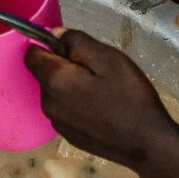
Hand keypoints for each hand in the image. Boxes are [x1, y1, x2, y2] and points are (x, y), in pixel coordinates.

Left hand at [27, 29, 178, 170]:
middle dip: (65, 65)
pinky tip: (101, 107)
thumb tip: (54, 34)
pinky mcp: (69, 135)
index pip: (32, 53)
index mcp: (55, 80)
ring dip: (72, 84)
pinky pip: (65, 109)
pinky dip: (77, 103)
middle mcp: (49, 103)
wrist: (146, 143)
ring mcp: (58, 122)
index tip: (73, 46)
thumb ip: (76, 41)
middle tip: (97, 68)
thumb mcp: (108, 58)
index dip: (49, 44)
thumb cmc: (130, 98)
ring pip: (56, 91)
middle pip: (46, 72)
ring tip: (102, 88)